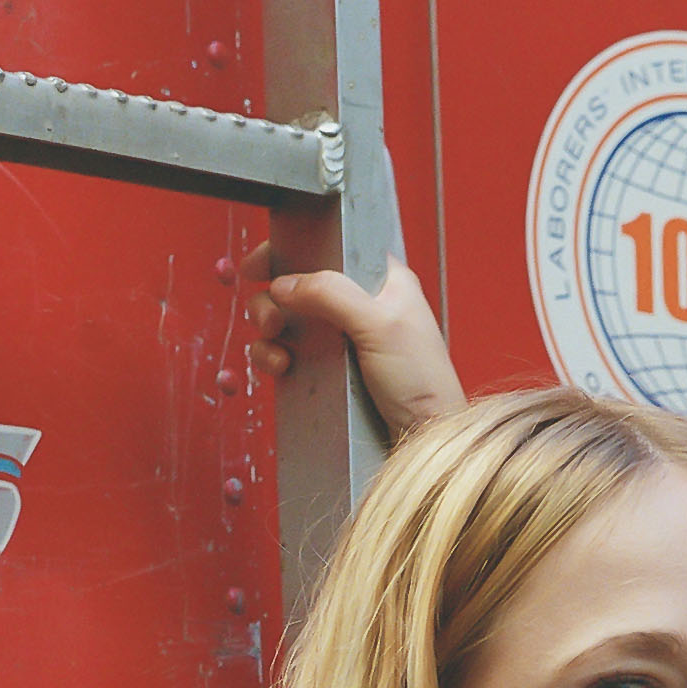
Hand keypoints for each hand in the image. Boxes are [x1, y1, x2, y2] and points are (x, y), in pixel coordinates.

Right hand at [242, 240, 467, 435]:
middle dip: (272, 297)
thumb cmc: (423, 384)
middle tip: (271, 319)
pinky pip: (287, 354)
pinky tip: (280, 366)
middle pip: (297, 283)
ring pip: (286, 319)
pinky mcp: (327, 372)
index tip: (261, 263)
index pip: (329, 246)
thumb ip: (332, 293)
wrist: (425, 441)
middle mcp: (357, 305)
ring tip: (276, 347)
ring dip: (268, 329)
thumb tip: (283, 283)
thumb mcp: (380, 325)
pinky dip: (273, 357)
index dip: (292, 249)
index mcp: (381, 280)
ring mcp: (339, 339)